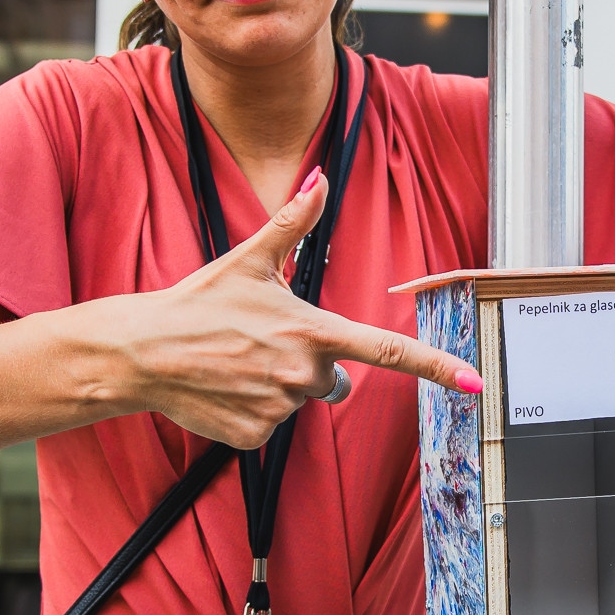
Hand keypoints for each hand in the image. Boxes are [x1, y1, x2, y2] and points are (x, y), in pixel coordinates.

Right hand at [98, 170, 482, 447]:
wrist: (140, 352)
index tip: (475, 384)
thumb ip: (294, 221)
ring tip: (235, 363)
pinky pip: (271, 425)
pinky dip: (252, 410)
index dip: (438, 368)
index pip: (388, 351)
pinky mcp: (256, 437)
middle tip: (262, 344)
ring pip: (300, 401)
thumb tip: (318, 176)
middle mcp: (304, 375)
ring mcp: (281, 409)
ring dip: (277, 385)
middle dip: (309, 364)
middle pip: (334, 379)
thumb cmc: (197, 303)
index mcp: (313, 331)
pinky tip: (224, 389)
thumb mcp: (249, 259)